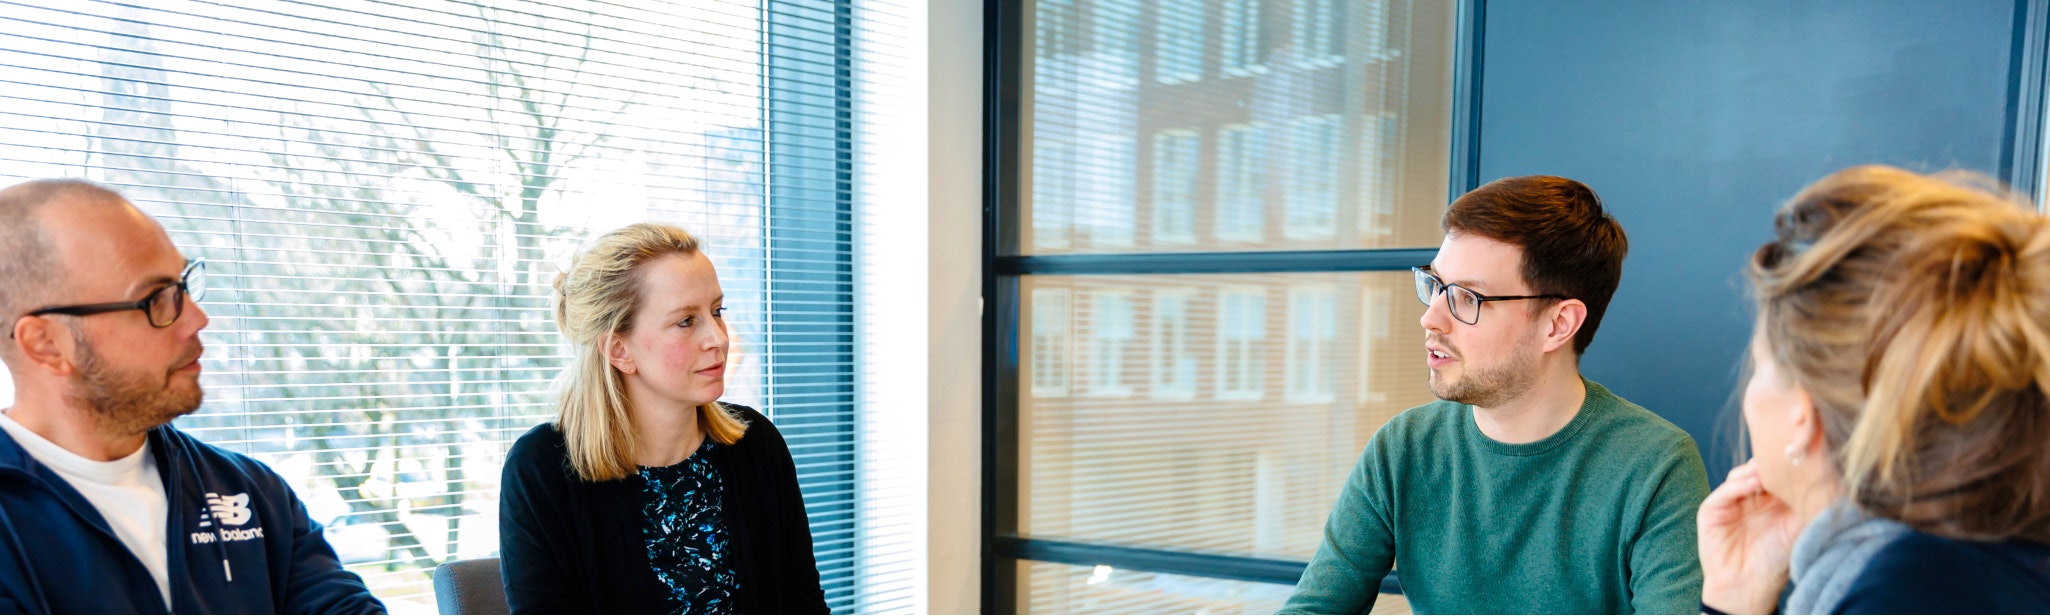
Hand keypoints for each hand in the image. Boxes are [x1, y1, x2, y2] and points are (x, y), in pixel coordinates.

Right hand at [1697, 461, 1801, 613]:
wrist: (1748, 586)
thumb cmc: (1775, 562)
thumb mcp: (1797, 529)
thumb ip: (1805, 504)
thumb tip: (1827, 481)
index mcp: (1771, 501)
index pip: (1778, 474)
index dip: (1788, 464)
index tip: (1802, 454)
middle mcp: (1750, 498)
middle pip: (1757, 469)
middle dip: (1770, 462)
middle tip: (1786, 453)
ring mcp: (1730, 502)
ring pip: (1740, 475)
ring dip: (1755, 470)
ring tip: (1771, 469)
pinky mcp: (1712, 510)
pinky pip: (1725, 491)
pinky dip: (1738, 484)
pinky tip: (1754, 483)